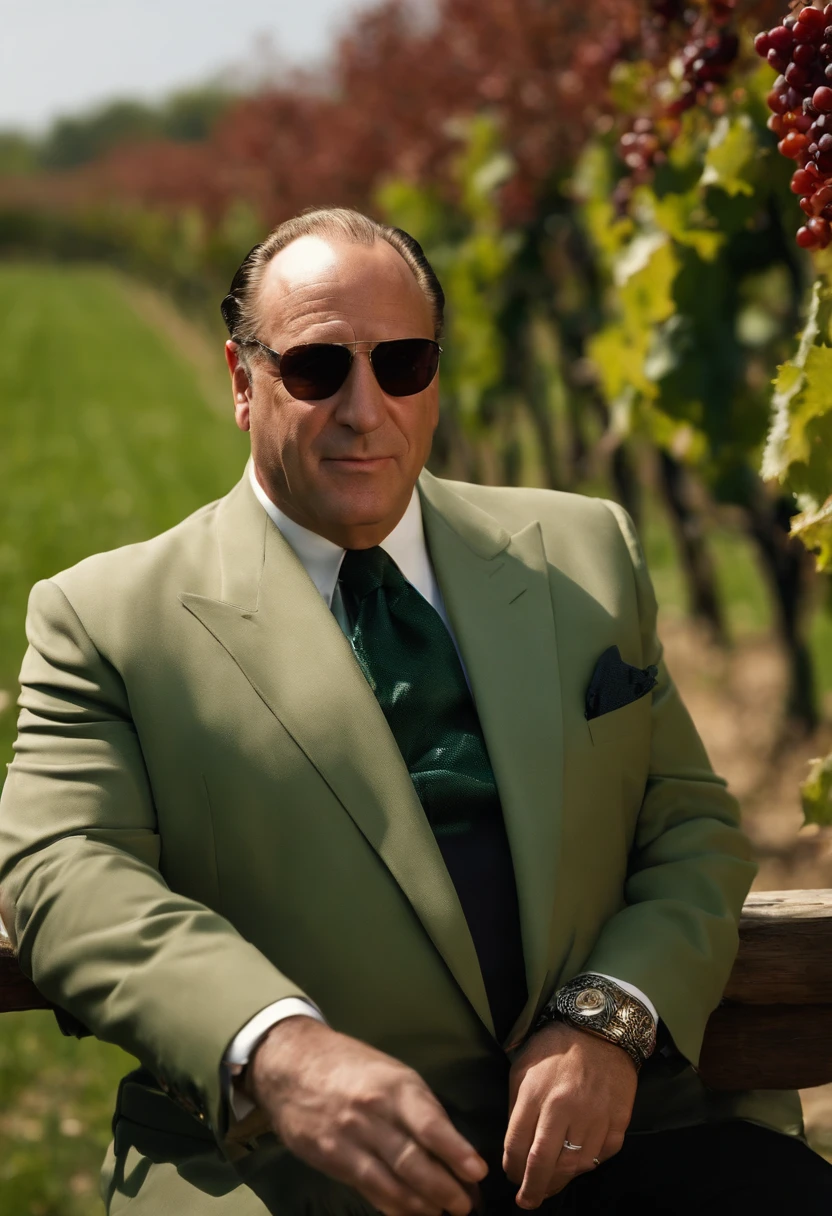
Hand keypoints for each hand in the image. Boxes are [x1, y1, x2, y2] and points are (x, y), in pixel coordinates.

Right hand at [246, 1016, 487, 1215]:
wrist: (292, 1064)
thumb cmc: (352, 1066)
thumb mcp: (391, 1072)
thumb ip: (419, 1107)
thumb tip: (453, 1147)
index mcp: (395, 1086)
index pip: (430, 1124)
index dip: (455, 1151)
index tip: (478, 1173)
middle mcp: (373, 1112)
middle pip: (413, 1160)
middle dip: (444, 1189)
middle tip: (466, 1206)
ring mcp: (349, 1138)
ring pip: (392, 1181)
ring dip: (422, 1205)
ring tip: (443, 1214)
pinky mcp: (330, 1158)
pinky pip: (368, 1188)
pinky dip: (393, 1206)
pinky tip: (411, 1213)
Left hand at [503, 1021, 636, 1208]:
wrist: (601, 1029)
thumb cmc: (555, 1047)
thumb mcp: (524, 1068)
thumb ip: (517, 1106)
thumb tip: (515, 1146)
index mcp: (536, 1093)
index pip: (517, 1146)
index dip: (511, 1169)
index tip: (511, 1177)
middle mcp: (565, 1108)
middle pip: (544, 1164)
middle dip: (532, 1189)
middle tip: (527, 1201)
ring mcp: (594, 1116)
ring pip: (574, 1166)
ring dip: (559, 1181)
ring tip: (549, 1186)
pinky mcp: (617, 1121)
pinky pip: (601, 1156)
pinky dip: (586, 1165)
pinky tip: (575, 1165)